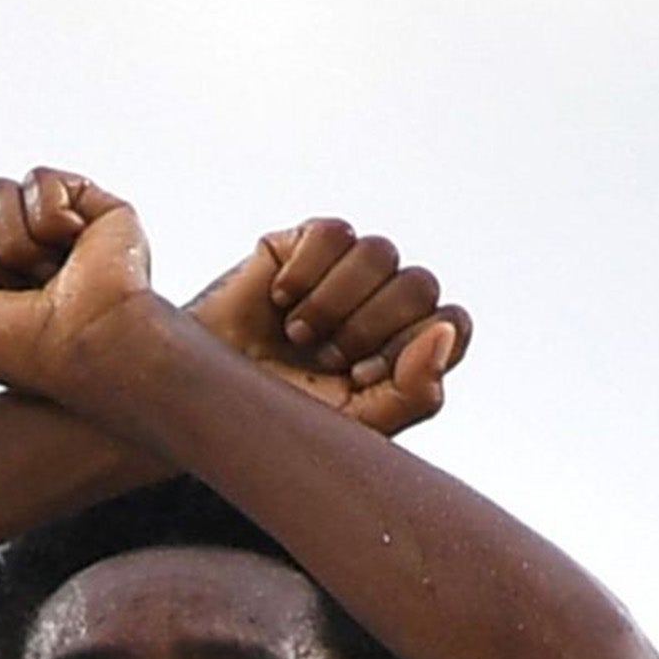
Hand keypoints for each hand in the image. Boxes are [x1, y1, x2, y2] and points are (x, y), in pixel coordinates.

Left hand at [0, 167, 154, 397]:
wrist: (88, 341)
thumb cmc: (22, 349)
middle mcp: (11, 252)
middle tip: (19, 291)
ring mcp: (48, 227)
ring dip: (15, 242)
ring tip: (50, 273)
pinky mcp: (86, 204)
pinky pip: (38, 180)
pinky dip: (50, 217)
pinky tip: (75, 244)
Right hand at [185, 219, 470, 435]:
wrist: (205, 400)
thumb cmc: (282, 419)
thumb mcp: (356, 425)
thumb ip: (416, 392)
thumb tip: (444, 333)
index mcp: (407, 348)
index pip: (452, 323)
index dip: (412, 345)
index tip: (361, 375)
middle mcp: (384, 304)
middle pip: (419, 284)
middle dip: (368, 327)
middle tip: (323, 358)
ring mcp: (347, 271)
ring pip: (381, 252)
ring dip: (336, 300)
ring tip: (299, 334)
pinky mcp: (306, 244)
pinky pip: (335, 234)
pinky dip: (307, 270)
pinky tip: (280, 299)